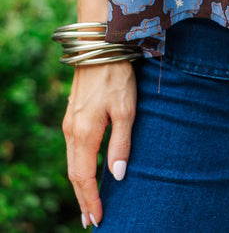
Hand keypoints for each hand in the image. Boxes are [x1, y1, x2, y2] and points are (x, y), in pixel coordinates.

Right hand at [63, 60, 136, 227]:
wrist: (99, 46)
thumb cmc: (116, 76)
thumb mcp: (126, 110)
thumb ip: (121, 144)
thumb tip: (117, 177)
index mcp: (84, 133)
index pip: (85, 176)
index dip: (90, 199)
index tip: (98, 218)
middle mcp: (72, 130)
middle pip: (74, 173)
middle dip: (83, 198)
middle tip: (91, 220)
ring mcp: (70, 122)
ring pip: (72, 161)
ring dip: (80, 184)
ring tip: (89, 202)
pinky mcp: (73, 114)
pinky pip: (73, 149)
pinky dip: (79, 167)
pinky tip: (86, 172)